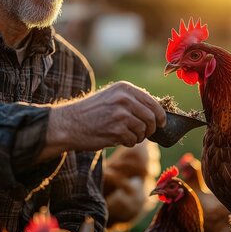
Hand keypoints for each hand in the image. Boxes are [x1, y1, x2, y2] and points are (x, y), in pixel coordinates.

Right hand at [39, 81, 165, 158]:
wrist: (69, 123)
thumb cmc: (91, 112)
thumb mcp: (111, 97)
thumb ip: (132, 101)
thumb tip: (157, 113)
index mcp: (124, 88)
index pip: (152, 102)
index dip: (160, 115)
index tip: (162, 123)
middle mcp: (124, 99)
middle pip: (152, 117)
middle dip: (151, 128)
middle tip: (144, 133)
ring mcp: (121, 114)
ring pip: (144, 130)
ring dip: (137, 137)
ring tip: (124, 135)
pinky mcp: (117, 130)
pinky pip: (133, 140)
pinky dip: (128, 143)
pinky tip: (116, 138)